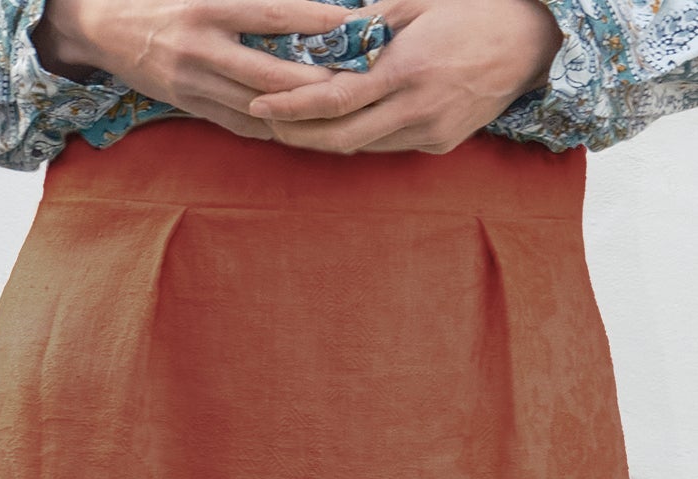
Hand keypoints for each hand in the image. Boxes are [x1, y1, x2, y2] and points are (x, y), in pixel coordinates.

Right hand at [33, 0, 377, 141]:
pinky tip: (297, 125)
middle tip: (355, 83)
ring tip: (335, 110)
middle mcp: (201, 48)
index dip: (313, 21)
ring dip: (296, 111)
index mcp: (208, 7)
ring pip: (255, 105)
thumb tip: (294, 5)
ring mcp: (192, 83)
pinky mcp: (186, 105)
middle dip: (314, 81)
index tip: (350, 23)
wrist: (101, 27)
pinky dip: (268, 124)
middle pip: (270, 73)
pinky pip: (236, 122)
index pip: (272, 13)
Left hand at [245, 0, 563, 151]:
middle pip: (339, 139)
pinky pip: (387, 146)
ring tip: (293, 121)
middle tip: (266, 121)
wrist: (533, 41)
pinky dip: (359, 136)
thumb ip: (368, 26)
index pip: (335, 99)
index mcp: (408, 68)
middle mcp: (417, 108)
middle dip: (297, 134)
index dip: (292, 106)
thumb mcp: (419, 2)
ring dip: (324, 138)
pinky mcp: (440, 144)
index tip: (260, 103)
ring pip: (361, 148)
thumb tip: (318, 38)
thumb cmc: (473, 8)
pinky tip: (340, 123)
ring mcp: (430, 132)